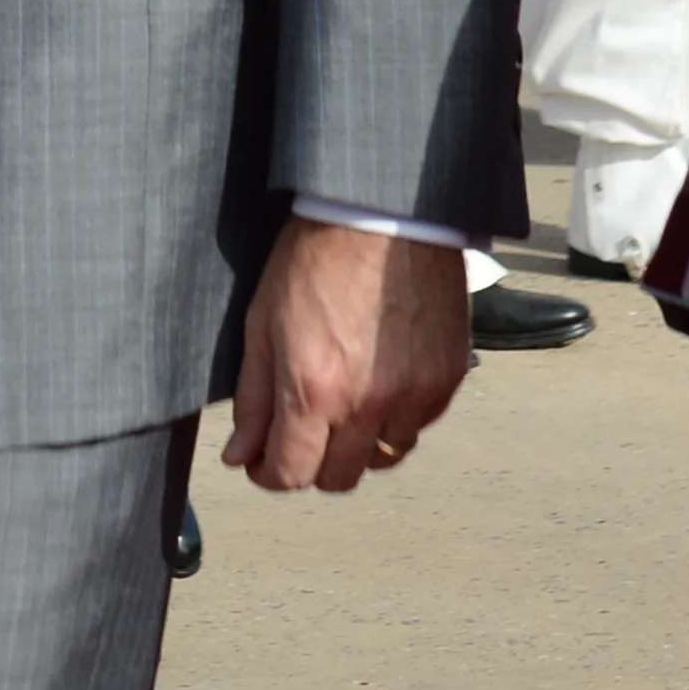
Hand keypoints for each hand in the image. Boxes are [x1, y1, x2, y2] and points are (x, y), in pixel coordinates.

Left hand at [223, 218, 467, 492]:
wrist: (385, 211)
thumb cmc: (319, 254)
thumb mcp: (263, 323)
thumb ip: (253, 399)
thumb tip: (241, 454)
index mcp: (313, 391)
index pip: (289, 476)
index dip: (268, 473)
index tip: (264, 459)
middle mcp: (367, 403)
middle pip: (338, 478)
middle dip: (313, 462)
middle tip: (305, 428)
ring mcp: (414, 393)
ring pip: (383, 457)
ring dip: (360, 443)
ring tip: (349, 402)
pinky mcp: (447, 376)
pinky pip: (419, 425)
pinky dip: (399, 416)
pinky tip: (384, 380)